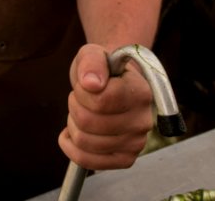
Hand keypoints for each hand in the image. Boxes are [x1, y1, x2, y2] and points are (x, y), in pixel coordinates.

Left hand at [58, 43, 153, 169]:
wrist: (111, 83)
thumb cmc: (101, 68)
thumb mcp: (92, 53)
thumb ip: (92, 61)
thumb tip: (91, 83)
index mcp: (140, 91)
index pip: (100, 100)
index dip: (82, 90)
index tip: (85, 82)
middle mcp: (143, 120)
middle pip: (88, 122)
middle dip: (74, 105)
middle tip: (81, 97)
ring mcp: (136, 143)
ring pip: (84, 141)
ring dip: (73, 122)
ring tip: (83, 110)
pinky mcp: (125, 159)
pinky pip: (87, 161)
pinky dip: (71, 145)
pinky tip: (74, 131)